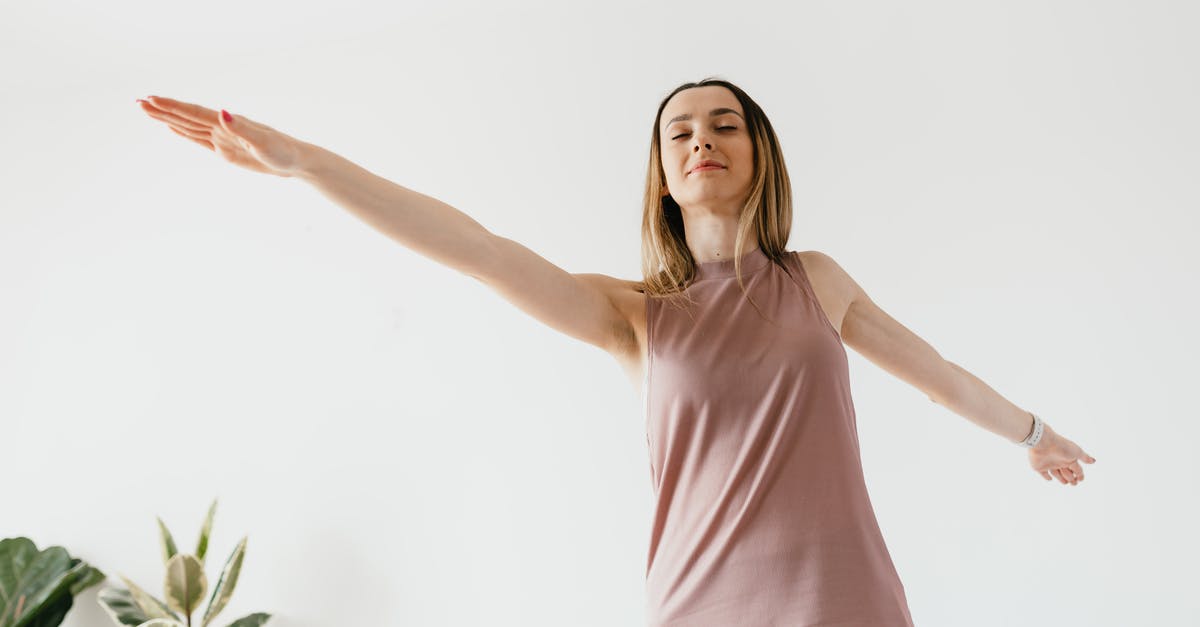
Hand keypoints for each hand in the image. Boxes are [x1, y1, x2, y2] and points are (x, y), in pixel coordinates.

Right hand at [135, 96, 305, 176]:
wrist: (295, 160)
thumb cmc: (282, 151)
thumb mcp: (263, 142)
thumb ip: (241, 128)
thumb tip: (223, 112)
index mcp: (228, 123)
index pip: (194, 112)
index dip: (172, 107)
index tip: (150, 99)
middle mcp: (222, 127)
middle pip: (186, 116)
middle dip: (163, 109)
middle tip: (138, 102)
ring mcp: (222, 138)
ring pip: (188, 126)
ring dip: (168, 118)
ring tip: (147, 110)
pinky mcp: (225, 150)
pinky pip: (199, 140)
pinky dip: (183, 133)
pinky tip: (173, 128)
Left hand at [1028, 423, 1095, 485]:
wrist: (1043, 442)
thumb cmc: (1061, 446)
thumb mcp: (1076, 451)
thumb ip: (1084, 457)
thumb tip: (1094, 461)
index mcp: (1069, 459)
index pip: (1077, 469)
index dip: (1080, 475)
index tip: (1081, 479)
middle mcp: (1060, 462)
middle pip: (1067, 473)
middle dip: (1072, 478)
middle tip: (1074, 483)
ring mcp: (1049, 464)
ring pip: (1057, 474)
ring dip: (1062, 479)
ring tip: (1066, 482)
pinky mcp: (1039, 467)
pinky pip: (1044, 474)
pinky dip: (1047, 477)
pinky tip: (1050, 479)